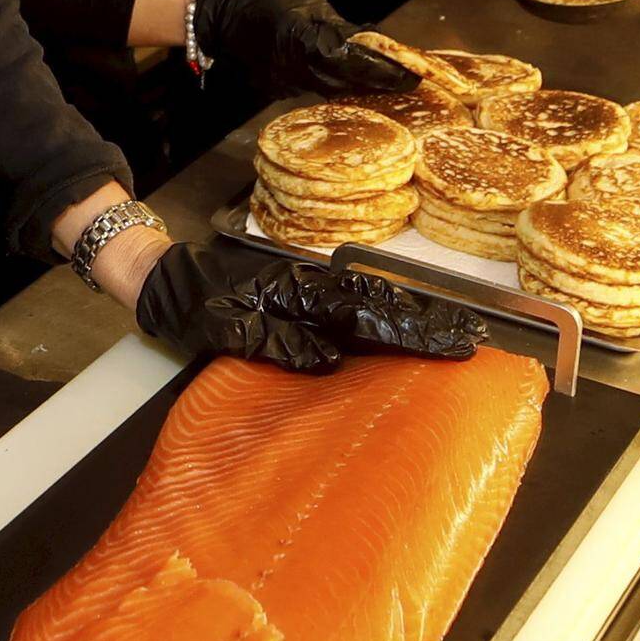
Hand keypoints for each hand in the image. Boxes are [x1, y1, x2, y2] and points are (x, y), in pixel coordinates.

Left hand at [141, 242, 479, 373]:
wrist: (166, 281)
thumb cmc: (194, 307)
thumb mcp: (226, 330)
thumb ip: (276, 343)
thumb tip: (328, 359)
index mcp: (301, 297)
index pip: (369, 318)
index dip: (412, 334)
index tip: (454, 344)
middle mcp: (312, 291)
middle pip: (381, 306)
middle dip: (427, 323)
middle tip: (472, 337)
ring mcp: (309, 293)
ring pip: (371, 302)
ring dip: (411, 316)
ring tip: (452, 328)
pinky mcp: (300, 299)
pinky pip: (352, 305)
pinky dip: (383, 311)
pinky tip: (399, 318)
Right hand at [197, 0, 414, 101]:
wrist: (222, 12)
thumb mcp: (309, 2)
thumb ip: (339, 25)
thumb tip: (370, 38)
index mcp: (308, 43)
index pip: (356, 64)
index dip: (384, 72)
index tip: (411, 77)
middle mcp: (299, 71)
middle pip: (348, 85)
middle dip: (378, 86)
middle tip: (408, 86)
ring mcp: (287, 83)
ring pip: (333, 90)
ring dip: (360, 89)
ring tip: (386, 85)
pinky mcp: (279, 87)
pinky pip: (314, 88)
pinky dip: (334, 85)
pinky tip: (349, 81)